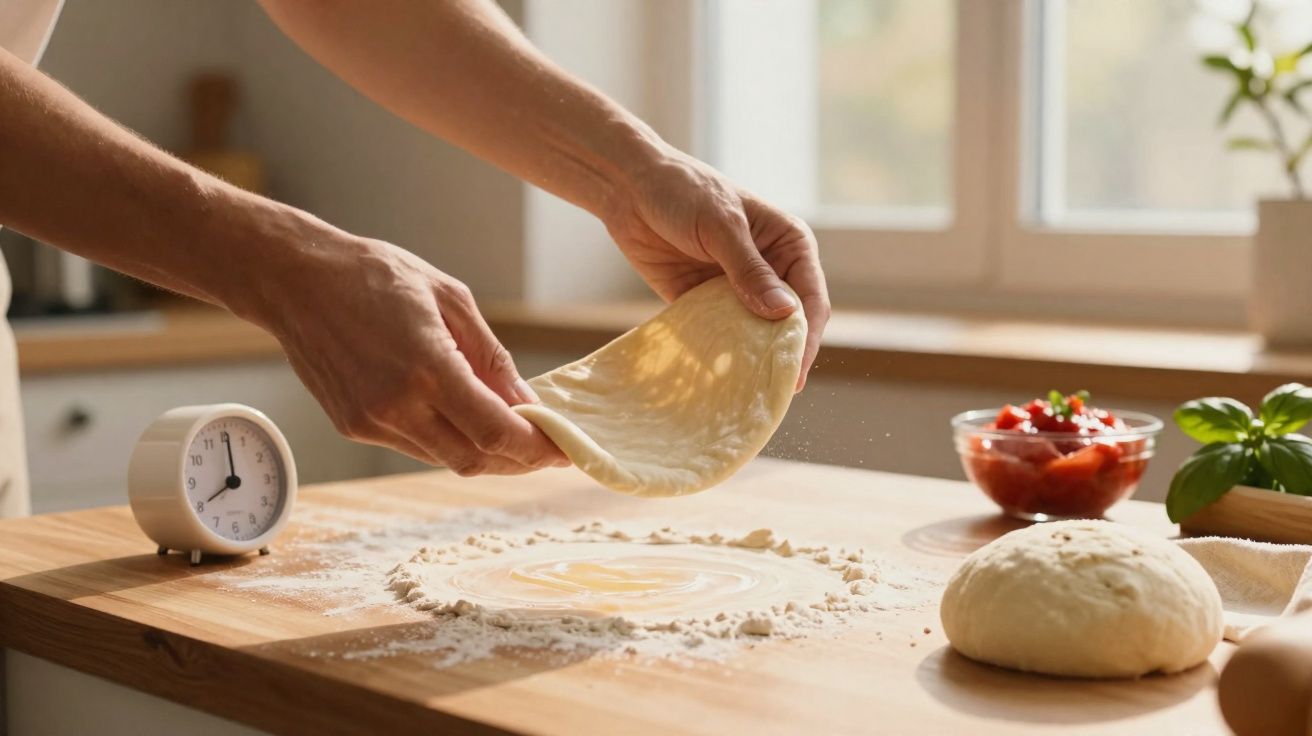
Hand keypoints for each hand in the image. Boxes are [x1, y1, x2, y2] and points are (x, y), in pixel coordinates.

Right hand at [246, 224, 567, 475]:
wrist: (293, 279)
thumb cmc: (374, 275)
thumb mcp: (450, 299)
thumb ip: (492, 357)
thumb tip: (527, 402)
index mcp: (428, 368)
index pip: (497, 432)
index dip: (538, 449)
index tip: (565, 449)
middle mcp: (397, 405)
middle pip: (475, 460)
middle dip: (517, 460)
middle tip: (545, 447)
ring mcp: (371, 421)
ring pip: (444, 459)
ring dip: (484, 452)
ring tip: (510, 431)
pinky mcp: (353, 426)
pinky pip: (414, 446)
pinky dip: (447, 440)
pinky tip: (461, 417)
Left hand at [603, 148, 829, 389]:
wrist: (629, 188)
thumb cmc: (684, 191)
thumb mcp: (720, 226)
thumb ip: (749, 270)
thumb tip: (784, 314)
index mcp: (788, 245)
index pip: (809, 298)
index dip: (805, 335)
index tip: (794, 369)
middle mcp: (769, 270)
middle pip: (786, 323)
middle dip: (782, 354)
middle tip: (774, 392)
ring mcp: (737, 289)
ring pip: (754, 335)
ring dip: (751, 360)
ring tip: (747, 394)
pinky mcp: (704, 303)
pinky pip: (718, 336)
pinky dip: (719, 356)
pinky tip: (716, 379)